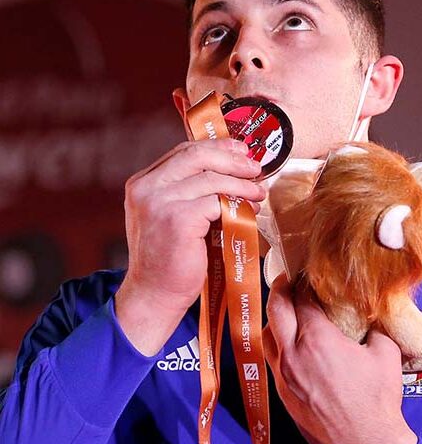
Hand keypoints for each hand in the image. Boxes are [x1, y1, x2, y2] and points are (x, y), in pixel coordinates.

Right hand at [115, 138, 262, 354]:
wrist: (155, 296)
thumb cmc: (169, 261)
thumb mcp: (170, 217)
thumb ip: (187, 193)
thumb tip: (229, 172)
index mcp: (142, 183)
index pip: (182, 152)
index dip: (215, 147)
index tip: (240, 151)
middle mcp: (146, 188)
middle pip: (196, 156)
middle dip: (231, 158)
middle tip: (255, 168)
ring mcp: (159, 202)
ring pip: (211, 179)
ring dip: (241, 184)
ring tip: (258, 192)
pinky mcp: (178, 220)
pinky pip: (216, 202)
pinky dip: (237, 204)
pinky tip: (249, 211)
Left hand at [263, 276, 417, 443]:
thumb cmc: (377, 400)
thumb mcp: (385, 354)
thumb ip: (374, 328)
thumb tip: (371, 315)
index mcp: (317, 339)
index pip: (301, 297)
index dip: (304, 281)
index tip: (309, 274)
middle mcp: (292, 353)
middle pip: (275, 309)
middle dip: (280, 289)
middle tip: (289, 280)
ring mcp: (283, 375)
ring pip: (267, 335)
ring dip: (276, 318)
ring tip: (288, 312)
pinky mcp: (282, 393)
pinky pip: (272, 359)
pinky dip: (278, 344)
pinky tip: (292, 344)